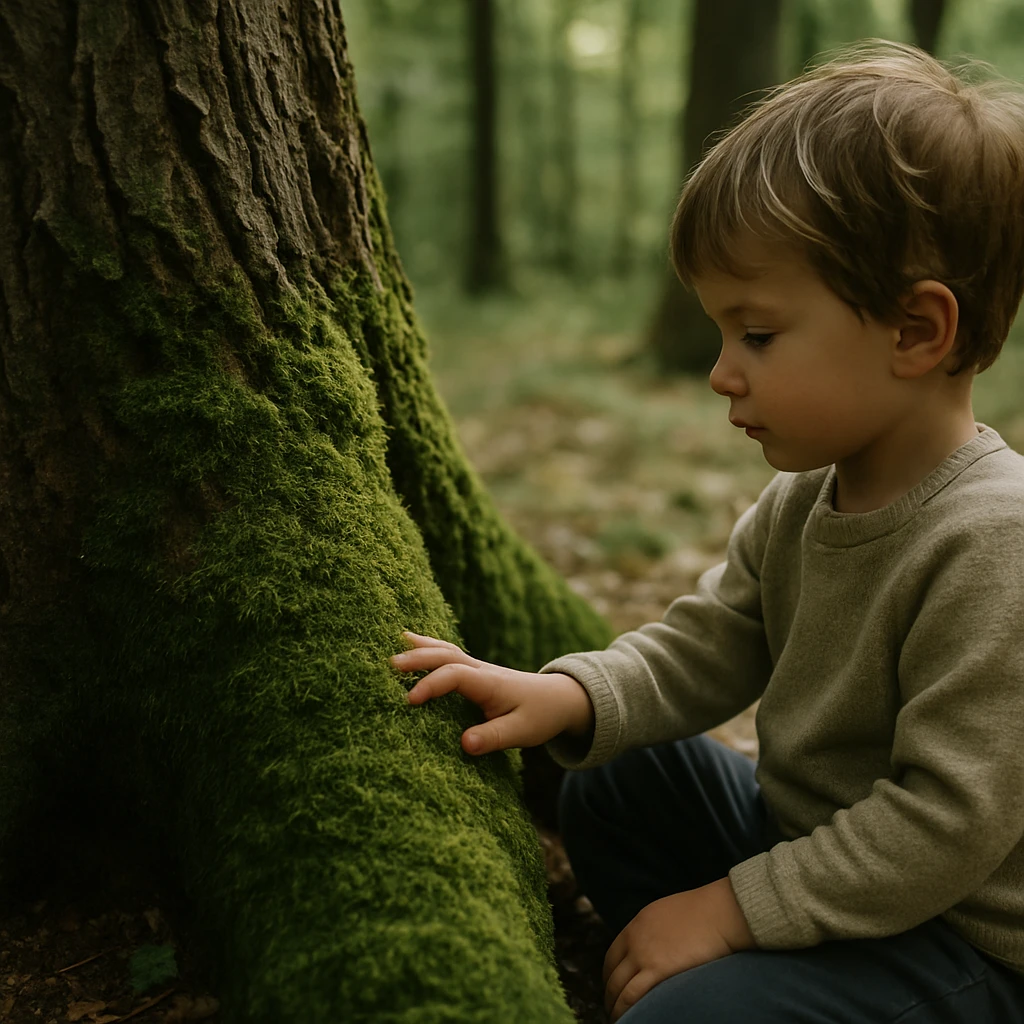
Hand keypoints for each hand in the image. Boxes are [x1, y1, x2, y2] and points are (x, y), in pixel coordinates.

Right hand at [390, 631, 593, 755]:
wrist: (558, 698)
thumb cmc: (540, 715)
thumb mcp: (522, 732)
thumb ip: (494, 737)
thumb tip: (464, 744)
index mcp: (490, 683)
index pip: (455, 675)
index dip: (431, 685)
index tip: (410, 701)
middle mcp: (481, 670)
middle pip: (446, 655)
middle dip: (418, 658)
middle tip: (389, 664)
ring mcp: (477, 667)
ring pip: (445, 649)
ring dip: (420, 648)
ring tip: (393, 644)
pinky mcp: (474, 671)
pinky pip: (447, 653)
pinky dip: (428, 647)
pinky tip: (410, 642)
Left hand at [603, 878, 754, 1021]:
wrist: (718, 912)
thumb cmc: (703, 913)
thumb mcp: (666, 914)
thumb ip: (653, 931)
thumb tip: (655, 948)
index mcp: (636, 926)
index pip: (612, 956)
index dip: (610, 976)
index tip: (613, 989)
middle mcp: (634, 940)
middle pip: (612, 974)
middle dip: (610, 995)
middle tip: (613, 1008)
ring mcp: (644, 955)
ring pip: (619, 989)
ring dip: (616, 1007)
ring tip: (620, 1020)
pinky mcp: (658, 969)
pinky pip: (632, 996)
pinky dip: (625, 1010)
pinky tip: (629, 1020)